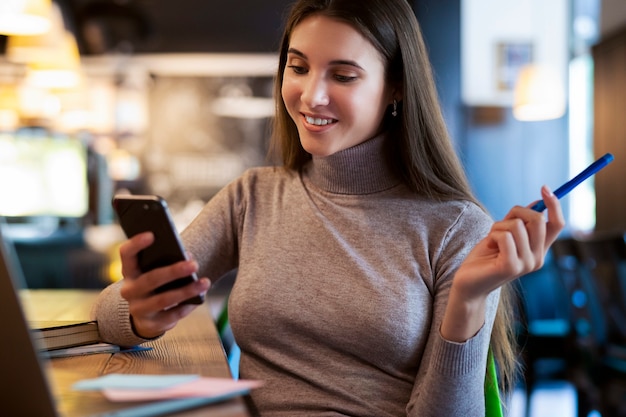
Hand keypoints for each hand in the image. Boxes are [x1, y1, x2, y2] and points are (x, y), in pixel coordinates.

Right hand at [118, 232, 210, 338]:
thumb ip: (167, 261)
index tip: (152, 234)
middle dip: (174, 271)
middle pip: (150, 279)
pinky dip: (187, 307)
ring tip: (205, 282)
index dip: (136, 244)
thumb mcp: (155, 271)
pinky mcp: (150, 325)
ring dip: (186, 291)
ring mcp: (138, 309)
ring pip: (163, 300)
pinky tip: (200, 298)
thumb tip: (187, 256)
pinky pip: (171, 316)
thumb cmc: (155, 285)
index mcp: (129, 272)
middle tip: (194, 264)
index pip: (126, 254)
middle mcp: (129, 291)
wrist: (144, 316)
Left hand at [441, 186, 564, 340]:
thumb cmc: (484, 258)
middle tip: (501, 222)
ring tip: (491, 239)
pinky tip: (488, 247)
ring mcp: (526, 264)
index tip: (544, 188)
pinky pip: (504, 236)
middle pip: (539, 219)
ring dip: (498, 226)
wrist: (468, 284)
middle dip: (517, 212)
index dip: (554, 204)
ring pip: (517, 225)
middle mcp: (538, 259)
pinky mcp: (511, 267)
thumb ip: (519, 221)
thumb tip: (537, 202)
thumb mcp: (503, 235)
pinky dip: (492, 235)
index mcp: (539, 251)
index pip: (558, 224)